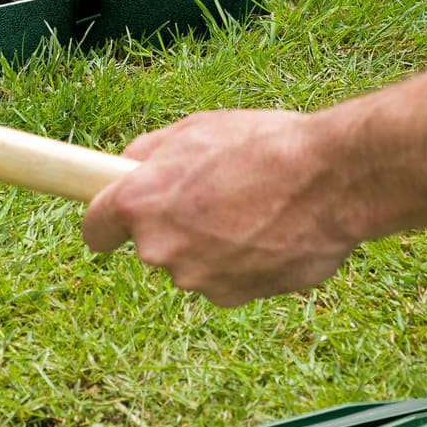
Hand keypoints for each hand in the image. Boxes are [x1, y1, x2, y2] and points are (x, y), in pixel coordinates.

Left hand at [82, 109, 362, 305]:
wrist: (332, 180)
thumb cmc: (263, 146)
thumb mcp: (195, 129)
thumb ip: (147, 153)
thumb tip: (124, 167)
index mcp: (139, 203)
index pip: (94, 230)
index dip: (106, 223)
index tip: (116, 221)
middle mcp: (159, 249)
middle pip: (151, 246)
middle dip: (174, 226)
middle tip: (215, 195)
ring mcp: (196, 279)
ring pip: (192, 264)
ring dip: (212, 245)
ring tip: (254, 209)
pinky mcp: (232, 297)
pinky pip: (226, 279)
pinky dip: (243, 262)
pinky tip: (272, 232)